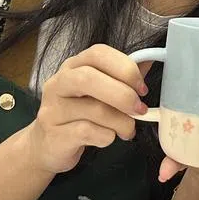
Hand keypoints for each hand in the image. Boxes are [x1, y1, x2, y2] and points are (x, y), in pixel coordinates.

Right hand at [21, 44, 149, 173]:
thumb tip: (151, 60)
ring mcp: (52, 109)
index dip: (125, 68)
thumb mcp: (98, 92)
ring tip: (128, 130)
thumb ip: (121, 77)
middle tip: (140, 110)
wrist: (47, 146)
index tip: (142, 88)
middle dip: (123, 95)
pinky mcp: (53, 135)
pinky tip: (108, 138)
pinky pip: (87, 132)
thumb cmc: (79, 114)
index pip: (98, 53)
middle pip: (89, 78)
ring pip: (94, 109)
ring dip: (121, 122)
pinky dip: (107, 136)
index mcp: (73, 66)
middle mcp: (58, 83)